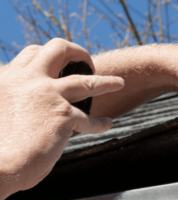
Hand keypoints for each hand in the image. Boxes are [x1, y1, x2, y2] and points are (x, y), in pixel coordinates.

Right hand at [0, 39, 122, 199]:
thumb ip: (10, 100)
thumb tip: (20, 109)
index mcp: (6, 78)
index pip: (31, 55)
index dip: (46, 57)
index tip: (56, 65)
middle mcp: (27, 80)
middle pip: (58, 49)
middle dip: (77, 52)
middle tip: (86, 62)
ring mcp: (48, 95)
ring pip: (85, 81)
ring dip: (105, 82)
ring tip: (118, 83)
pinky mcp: (64, 116)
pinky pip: (90, 120)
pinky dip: (101, 123)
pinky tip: (107, 124)